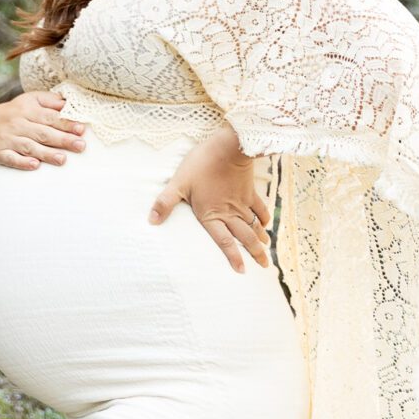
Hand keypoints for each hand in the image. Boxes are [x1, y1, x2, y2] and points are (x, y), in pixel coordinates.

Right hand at [0, 88, 87, 169]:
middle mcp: (17, 123)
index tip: (81, 129)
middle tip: (80, 146)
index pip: (50, 117)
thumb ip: (52, 101)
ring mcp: (8, 138)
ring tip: (62, 159)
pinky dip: (22, 162)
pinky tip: (34, 165)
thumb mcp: (33, 100)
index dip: (66, 123)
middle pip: (42, 133)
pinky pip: (11, 158)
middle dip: (62, 140)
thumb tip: (70, 104)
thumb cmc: (20, 111)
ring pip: (29, 146)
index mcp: (28, 109)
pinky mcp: (0, 152)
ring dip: (46, 153)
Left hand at [148, 124, 269, 272]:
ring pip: (254, 226)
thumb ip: (165, 203)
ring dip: (261, 238)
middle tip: (265, 266)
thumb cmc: (201, 164)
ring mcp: (241, 202)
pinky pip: (259, 208)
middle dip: (255, 253)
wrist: (229, 147)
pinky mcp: (249, 190)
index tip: (242, 271)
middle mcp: (229, 212)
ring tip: (266, 250)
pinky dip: (263, 217)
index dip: (233, 257)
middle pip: (245, 237)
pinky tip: (266, 224)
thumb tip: (151, 220)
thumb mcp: (179, 183)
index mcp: (212, 215)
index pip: (224, 241)